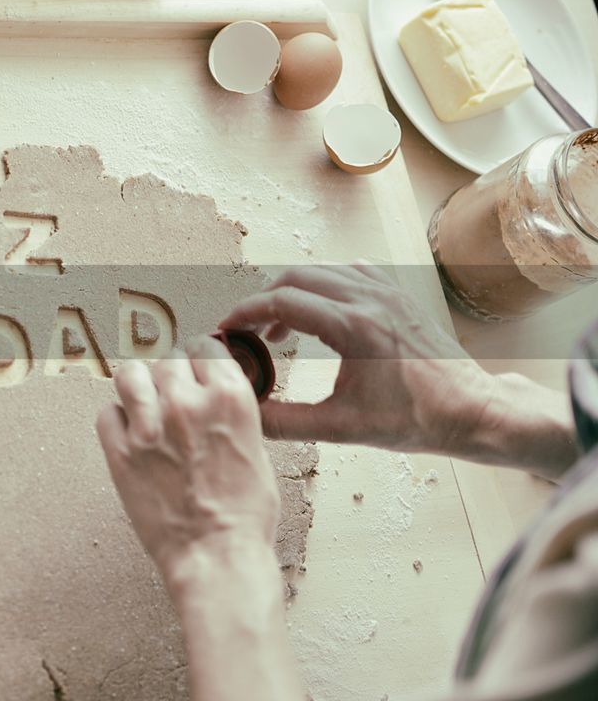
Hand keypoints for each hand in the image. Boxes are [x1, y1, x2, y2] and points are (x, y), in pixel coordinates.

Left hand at [95, 337, 279, 579]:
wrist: (217, 556)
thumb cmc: (244, 515)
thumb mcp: (257, 449)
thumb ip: (232, 412)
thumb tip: (214, 394)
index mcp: (229, 397)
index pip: (205, 348)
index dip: (200, 360)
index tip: (195, 368)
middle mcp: (187, 402)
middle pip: (167, 360)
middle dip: (170, 376)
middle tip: (172, 397)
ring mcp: (149, 425)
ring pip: (130, 375)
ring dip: (138, 388)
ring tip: (144, 405)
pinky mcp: (120, 451)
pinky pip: (106, 414)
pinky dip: (116, 421)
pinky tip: (129, 436)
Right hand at [218, 263, 576, 477]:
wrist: (472, 410)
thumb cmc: (417, 420)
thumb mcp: (342, 428)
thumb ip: (286, 421)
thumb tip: (247, 413)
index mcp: (355, 326)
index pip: (282, 302)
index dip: (245, 313)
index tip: (228, 329)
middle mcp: (370, 299)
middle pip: (295, 278)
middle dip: (263, 302)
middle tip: (248, 332)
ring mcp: (387, 292)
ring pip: (320, 272)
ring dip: (291, 293)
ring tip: (279, 330)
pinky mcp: (398, 295)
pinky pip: (349, 272)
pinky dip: (323, 286)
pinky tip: (319, 313)